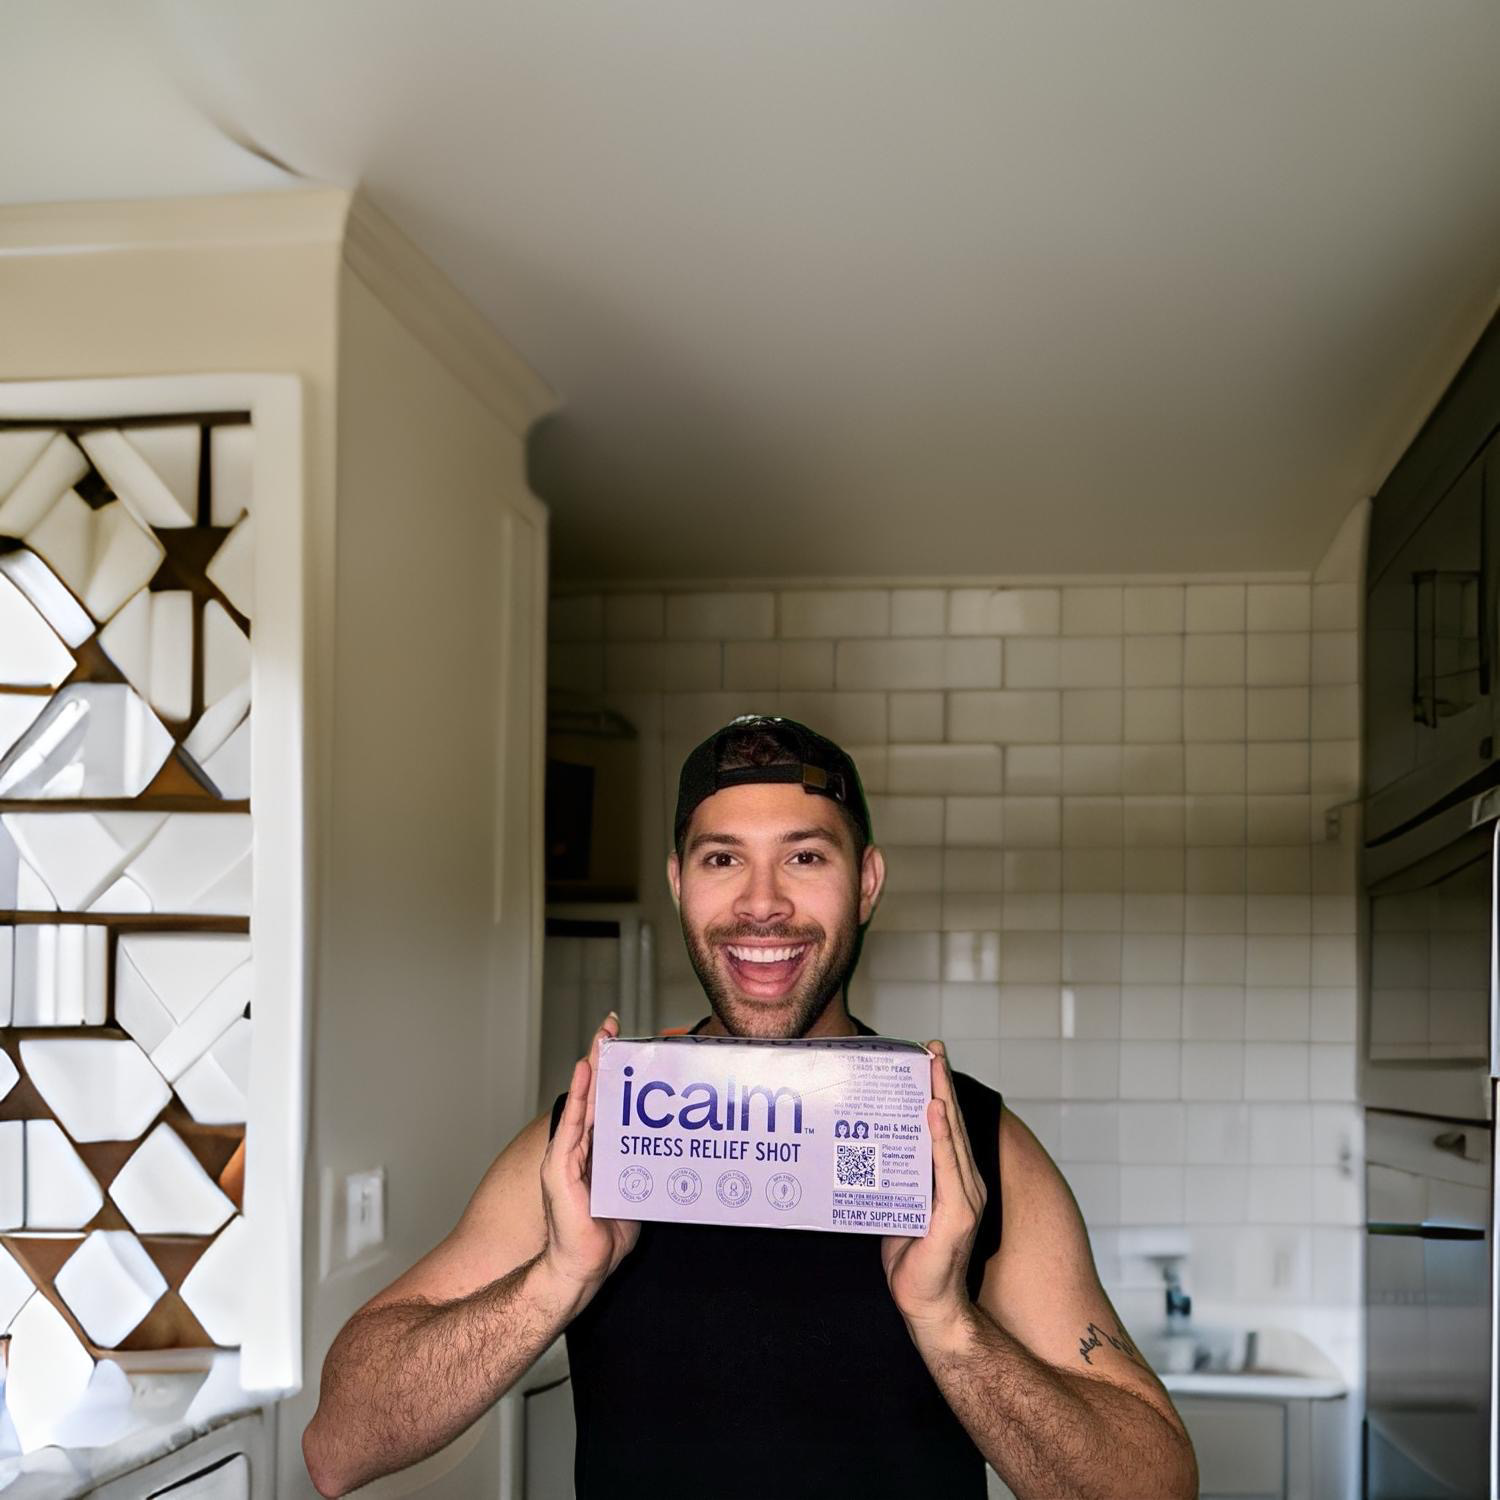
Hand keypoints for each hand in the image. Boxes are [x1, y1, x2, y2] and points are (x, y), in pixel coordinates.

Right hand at [539, 1013, 639, 1299]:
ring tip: (602, 1037)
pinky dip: (579, 1097)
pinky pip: (571, 1125)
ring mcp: (566, 1155)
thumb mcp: (636, 1193)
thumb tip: (673, 1151)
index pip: (605, 1102)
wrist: (584, 1269)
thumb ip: (646, 1168)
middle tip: (612, 1024)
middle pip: (593, 1093)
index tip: (622, 1041)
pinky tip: (586, 1072)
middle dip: (602, 1057)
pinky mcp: (558, 1167)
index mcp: (597, 1151)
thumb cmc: (606, 1238)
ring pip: (583, 1102)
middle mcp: (579, 1147)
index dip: (613, 1072)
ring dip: (592, 1066)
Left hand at [881, 1039, 985, 1339]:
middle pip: (950, 1121)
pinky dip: (941, 1135)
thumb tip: (866, 1149)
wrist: (926, 1305)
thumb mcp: (899, 1206)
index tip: (928, 1056)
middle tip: (931, 1047)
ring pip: (950, 1135)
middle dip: (940, 1081)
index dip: (939, 1088)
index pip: (945, 1125)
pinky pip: (947, 1165)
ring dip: (941, 1097)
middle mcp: (964, 1181)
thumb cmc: (911, 1259)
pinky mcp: (958, 1212)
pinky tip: (934, 1111)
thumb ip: (895, 1178)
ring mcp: (965, 1195)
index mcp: (952, 1178)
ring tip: (932, 1066)